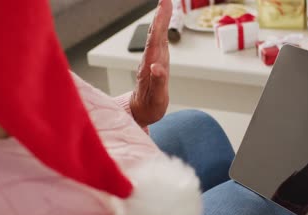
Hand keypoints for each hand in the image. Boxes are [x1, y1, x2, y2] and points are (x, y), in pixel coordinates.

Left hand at [131, 0, 170, 126]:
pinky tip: (164, 22)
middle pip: (155, 34)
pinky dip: (162, 29)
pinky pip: (159, 41)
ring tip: (165, 5)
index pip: (155, 40)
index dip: (160, 23)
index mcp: (150, 66)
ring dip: (160, 20)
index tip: (164, 6)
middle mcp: (151, 59)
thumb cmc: (149, 106)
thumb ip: (158, 82)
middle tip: (166, 0)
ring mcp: (153, 60)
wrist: (140, 111)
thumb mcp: (156, 99)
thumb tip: (157, 67)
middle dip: (160, 16)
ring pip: (156, 36)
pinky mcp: (156, 61)